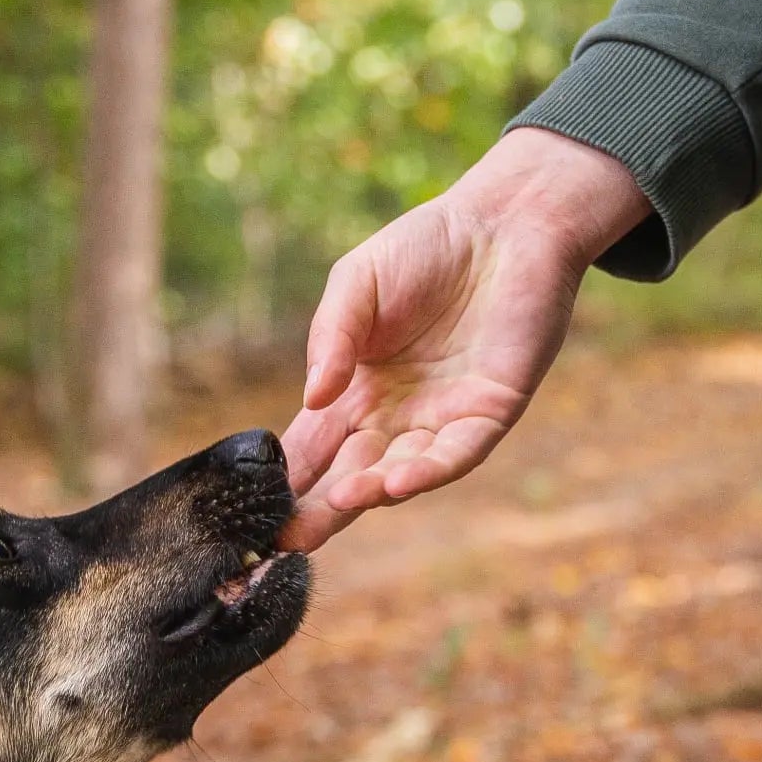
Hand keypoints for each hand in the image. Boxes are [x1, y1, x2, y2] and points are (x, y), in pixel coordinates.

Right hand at [278, 129, 651, 549]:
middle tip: (286, 539)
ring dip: (371, 491)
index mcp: (357, 387)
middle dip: (320, 507)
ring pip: (402, 471)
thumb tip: (312, 397)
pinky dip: (428, 470)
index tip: (255, 510)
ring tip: (338, 504)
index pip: (315, 443)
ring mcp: (444, 416)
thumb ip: (331, 337)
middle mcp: (398, 414)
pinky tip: (396, 483)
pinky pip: (457, 452)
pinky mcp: (490, 411)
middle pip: (352, 471)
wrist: (506, 223)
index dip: (289, 476)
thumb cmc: (428, 246)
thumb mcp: (357, 282)